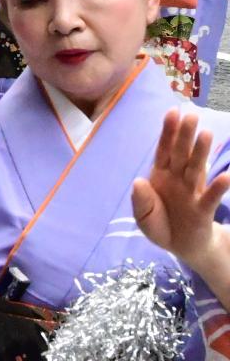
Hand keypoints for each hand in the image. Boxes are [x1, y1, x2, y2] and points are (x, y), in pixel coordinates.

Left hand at [133, 107, 229, 277]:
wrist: (180, 247)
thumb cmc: (161, 225)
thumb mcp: (143, 216)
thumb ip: (141, 200)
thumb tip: (138, 181)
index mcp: (161, 176)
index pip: (164, 150)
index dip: (168, 132)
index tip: (172, 112)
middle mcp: (178, 180)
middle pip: (181, 154)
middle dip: (185, 135)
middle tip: (192, 116)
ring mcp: (192, 193)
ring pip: (196, 169)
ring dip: (201, 153)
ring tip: (207, 134)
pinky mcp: (202, 211)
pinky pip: (210, 198)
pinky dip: (217, 188)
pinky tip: (226, 176)